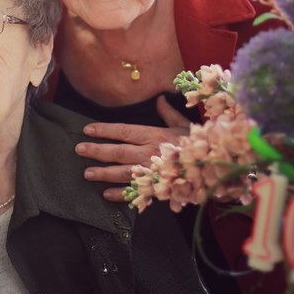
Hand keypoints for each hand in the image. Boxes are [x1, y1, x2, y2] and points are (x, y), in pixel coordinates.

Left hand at [76, 96, 192, 201]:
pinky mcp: (157, 188)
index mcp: (155, 135)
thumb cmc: (198, 144)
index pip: (123, 131)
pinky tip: (106, 195)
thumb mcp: (184, 125)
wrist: (214, 165)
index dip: (104, 130)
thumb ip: (168, 114)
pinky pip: (136, 192)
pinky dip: (120, 194)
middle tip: (79, 150)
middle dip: (97, 151)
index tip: (88, 129)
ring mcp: (152, 172)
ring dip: (103, 173)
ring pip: (122, 172)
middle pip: (118, 151)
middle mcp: (150, 153)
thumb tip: (159, 99)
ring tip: (87, 173)